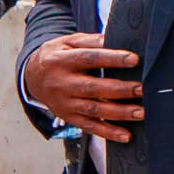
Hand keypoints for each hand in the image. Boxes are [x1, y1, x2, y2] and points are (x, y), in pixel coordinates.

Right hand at [22, 33, 142, 140]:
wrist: (32, 77)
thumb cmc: (57, 57)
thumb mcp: (67, 43)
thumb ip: (89, 41)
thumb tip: (113, 39)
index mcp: (61, 61)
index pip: (89, 58)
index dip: (112, 59)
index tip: (134, 60)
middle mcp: (62, 84)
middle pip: (93, 88)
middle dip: (120, 90)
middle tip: (142, 89)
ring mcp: (65, 103)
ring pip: (94, 110)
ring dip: (119, 113)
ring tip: (141, 112)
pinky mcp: (69, 117)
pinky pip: (90, 127)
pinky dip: (108, 133)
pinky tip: (126, 135)